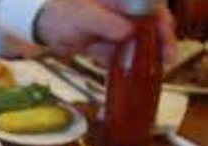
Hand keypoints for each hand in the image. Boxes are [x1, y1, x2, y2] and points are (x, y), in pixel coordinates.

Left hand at [36, 0, 176, 64]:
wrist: (43, 27)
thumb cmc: (61, 14)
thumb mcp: (82, 16)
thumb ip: (103, 22)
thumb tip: (126, 30)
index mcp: (122, 0)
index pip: (151, 7)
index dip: (162, 23)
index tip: (165, 38)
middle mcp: (123, 12)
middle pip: (151, 25)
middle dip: (159, 42)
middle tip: (165, 59)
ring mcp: (117, 28)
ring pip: (139, 43)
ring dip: (145, 57)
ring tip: (152, 71)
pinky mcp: (108, 44)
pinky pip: (122, 56)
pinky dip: (127, 65)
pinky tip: (131, 75)